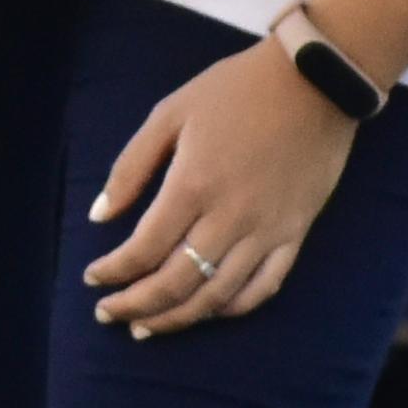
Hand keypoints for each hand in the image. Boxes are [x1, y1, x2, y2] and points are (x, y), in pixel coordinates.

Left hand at [79, 37, 361, 339]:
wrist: (315, 81)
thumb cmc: (236, 90)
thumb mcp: (170, 113)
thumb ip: (130, 167)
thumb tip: (100, 216)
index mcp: (192, 185)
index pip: (143, 250)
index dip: (113, 271)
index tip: (92, 278)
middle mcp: (229, 217)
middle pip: (175, 283)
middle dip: (135, 305)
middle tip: (109, 313)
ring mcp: (267, 230)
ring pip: (216, 295)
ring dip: (177, 318)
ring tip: (147, 326)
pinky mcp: (295, 234)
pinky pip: (263, 287)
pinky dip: (231, 308)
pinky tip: (206, 311)